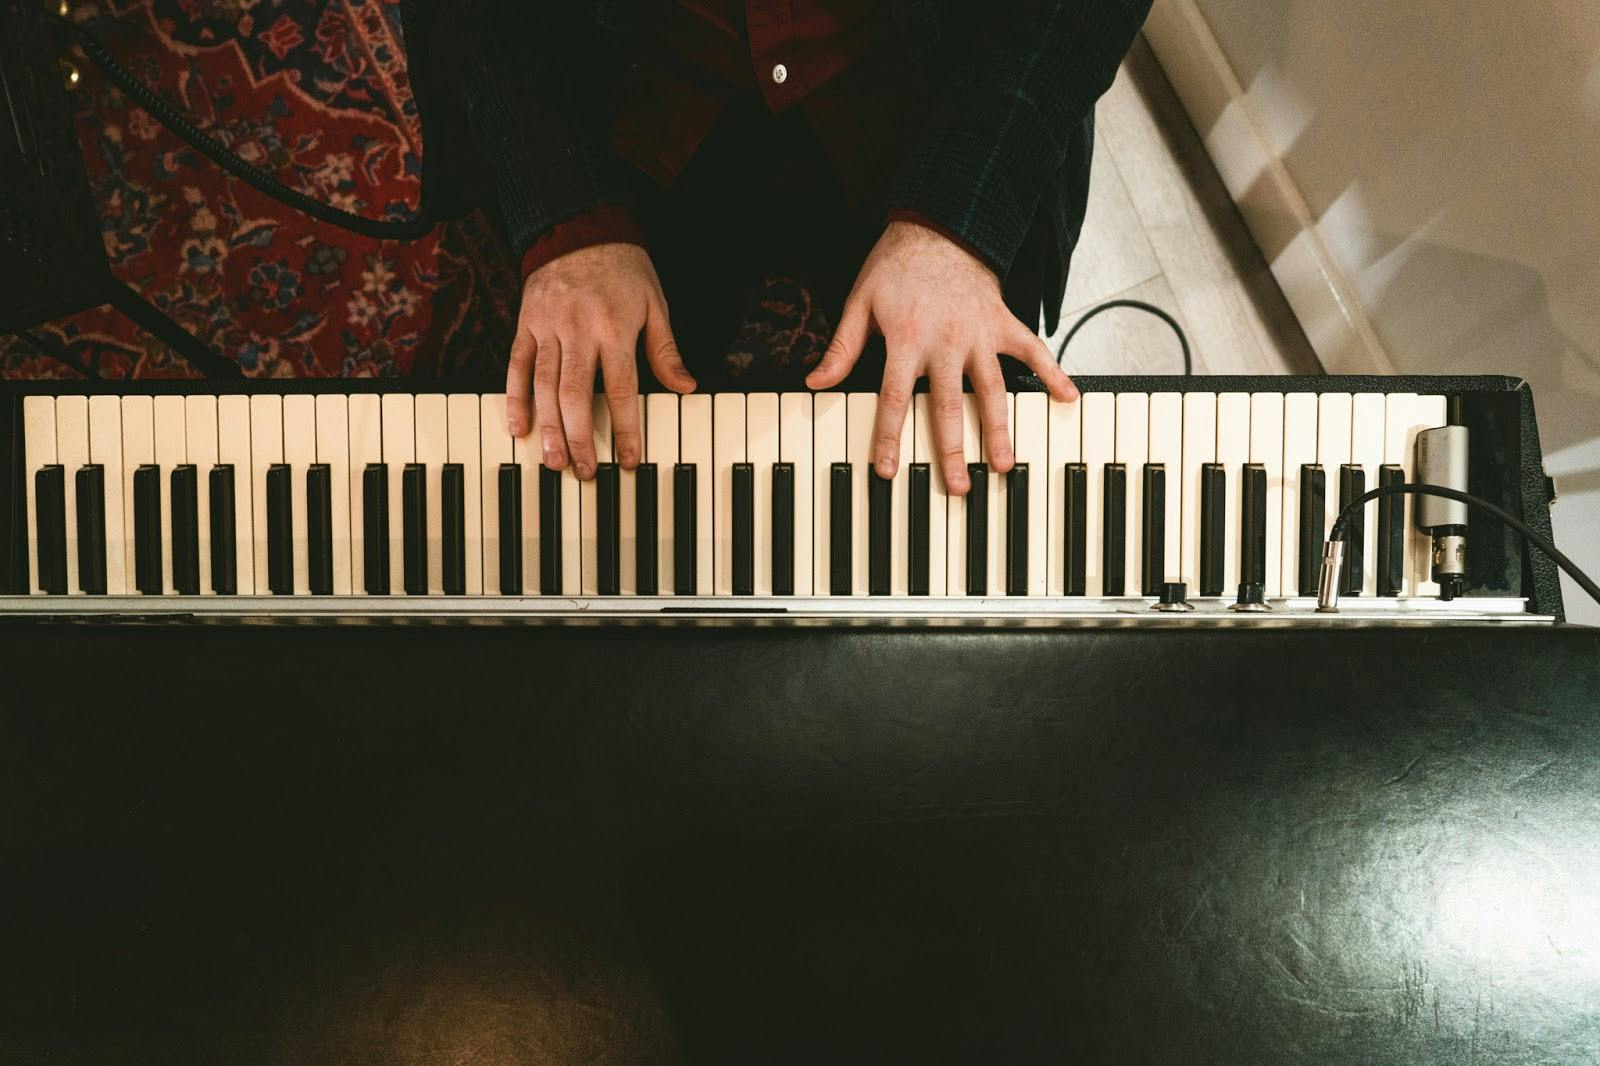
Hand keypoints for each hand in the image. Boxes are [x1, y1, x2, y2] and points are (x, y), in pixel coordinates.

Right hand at [506, 243, 695, 477]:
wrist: (579, 227)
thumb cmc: (623, 269)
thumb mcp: (655, 304)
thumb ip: (665, 350)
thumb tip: (685, 387)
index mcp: (615, 330)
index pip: (621, 390)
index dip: (625, 429)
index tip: (628, 460)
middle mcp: (578, 331)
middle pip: (575, 396)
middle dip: (581, 439)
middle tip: (585, 472)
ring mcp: (548, 329)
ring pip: (544, 387)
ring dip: (548, 428)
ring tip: (554, 461)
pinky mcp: (526, 324)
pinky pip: (517, 366)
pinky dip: (515, 398)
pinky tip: (518, 427)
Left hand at [804, 220, 1076, 493]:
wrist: (940, 223)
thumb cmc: (896, 265)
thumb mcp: (860, 301)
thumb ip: (843, 347)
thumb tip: (816, 381)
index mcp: (906, 339)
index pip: (893, 398)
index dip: (889, 437)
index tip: (888, 471)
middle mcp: (946, 341)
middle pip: (948, 405)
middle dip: (952, 449)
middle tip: (957, 487)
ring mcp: (979, 334)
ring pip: (992, 389)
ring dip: (999, 428)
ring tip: (1004, 463)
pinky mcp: (1003, 323)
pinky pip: (1033, 350)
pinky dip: (1053, 372)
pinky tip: (1069, 398)